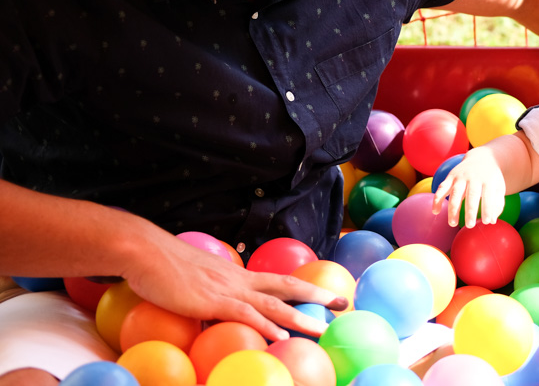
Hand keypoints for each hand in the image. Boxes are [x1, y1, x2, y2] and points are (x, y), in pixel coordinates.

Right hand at [122, 225, 348, 342]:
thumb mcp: (193, 281)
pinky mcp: (212, 302)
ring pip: (274, 303)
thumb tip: (214, 308)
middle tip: (343, 303)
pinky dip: (267, 326)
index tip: (324, 295)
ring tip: (322, 329)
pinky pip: (246, 315)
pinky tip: (282, 337)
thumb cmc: (161, 267)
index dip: (303, 288)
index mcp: (237, 275)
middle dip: (317, 296)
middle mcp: (239, 279)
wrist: (144, 252)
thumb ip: (209, 292)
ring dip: (300, 318)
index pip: (277, 281)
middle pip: (288, 286)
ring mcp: (228, 290)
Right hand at [431, 150, 506, 227]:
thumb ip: (497, 204)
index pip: (488, 195)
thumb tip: (492, 221)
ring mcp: (461, 176)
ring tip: (453, 224)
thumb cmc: (491, 178)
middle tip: (470, 226)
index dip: (487, 209)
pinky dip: (437, 199)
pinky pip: (442, 188)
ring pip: (455, 193)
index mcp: (488, 180)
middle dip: (470, 211)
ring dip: (453, 209)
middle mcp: (474, 177)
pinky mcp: (450, 177)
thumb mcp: (499, 188)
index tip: (487, 222)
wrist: (481, 158)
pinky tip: (435, 211)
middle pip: (471, 195)